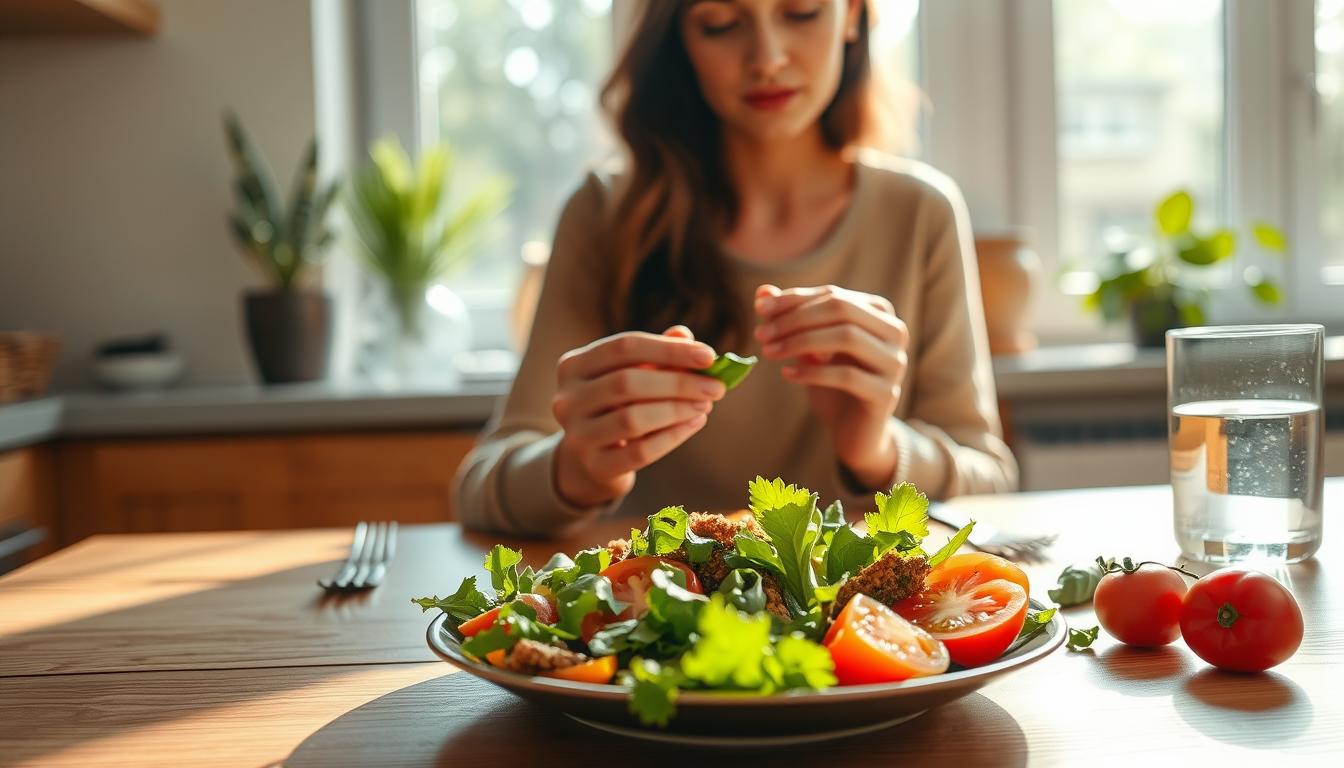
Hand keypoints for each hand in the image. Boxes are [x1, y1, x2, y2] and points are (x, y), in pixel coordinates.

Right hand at [552, 326, 725, 507]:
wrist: (589, 461)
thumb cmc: (616, 407)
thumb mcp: (631, 375)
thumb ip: (656, 355)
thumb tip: (685, 335)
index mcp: (573, 366)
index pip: (624, 347)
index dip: (669, 349)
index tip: (709, 356)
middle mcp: (567, 399)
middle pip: (627, 382)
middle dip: (678, 382)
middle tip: (716, 387)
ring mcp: (577, 436)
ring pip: (633, 419)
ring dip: (677, 409)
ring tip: (705, 405)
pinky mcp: (595, 467)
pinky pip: (641, 452)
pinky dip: (674, 436)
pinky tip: (694, 423)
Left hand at [754, 284, 909, 489]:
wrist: (853, 431)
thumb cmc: (831, 383)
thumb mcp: (808, 348)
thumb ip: (790, 318)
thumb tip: (762, 291)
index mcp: (879, 312)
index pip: (833, 295)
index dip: (794, 299)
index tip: (759, 308)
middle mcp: (895, 332)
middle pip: (842, 309)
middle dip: (796, 318)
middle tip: (762, 333)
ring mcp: (895, 362)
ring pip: (847, 337)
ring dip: (801, 341)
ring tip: (769, 352)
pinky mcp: (887, 393)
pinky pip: (847, 375)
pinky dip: (812, 372)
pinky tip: (787, 373)